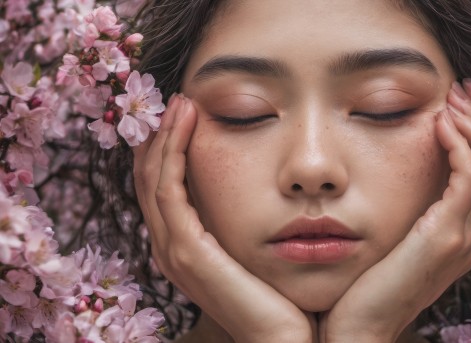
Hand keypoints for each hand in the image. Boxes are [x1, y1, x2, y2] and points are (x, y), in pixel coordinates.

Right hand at [133, 95, 314, 342]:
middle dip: (159, 135)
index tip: (184, 112)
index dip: (167, 147)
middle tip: (176, 98)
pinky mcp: (187, 250)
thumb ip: (243, 220)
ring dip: (163, 136)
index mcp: (183, 245)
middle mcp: (169, 246)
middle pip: (150, 178)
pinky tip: (186, 122)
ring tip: (180, 101)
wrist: (284, 339)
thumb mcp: (254, 247)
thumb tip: (257, 186)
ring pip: (154, 178)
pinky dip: (173, 151)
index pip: (163, 186)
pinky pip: (170, 188)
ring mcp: (174, 249)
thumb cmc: (277, 295)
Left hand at [318, 80, 470, 341]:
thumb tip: (406, 174)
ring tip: (451, 99)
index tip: (461, 103)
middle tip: (463, 89)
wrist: (360, 327)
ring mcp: (465, 238)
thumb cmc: (369, 283)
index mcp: (464, 234)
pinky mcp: (445, 237)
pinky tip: (437, 125)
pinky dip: (459, 145)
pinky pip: (468, 178)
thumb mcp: (398, 240)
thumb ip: (413, 213)